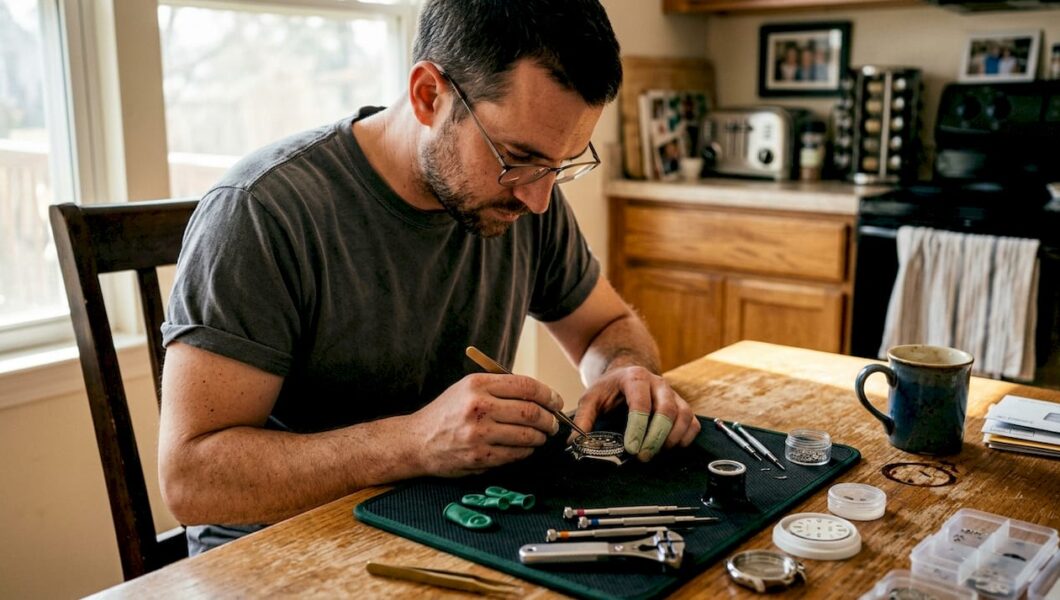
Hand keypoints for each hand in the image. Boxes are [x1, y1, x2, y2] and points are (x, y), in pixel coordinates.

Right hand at [408, 373, 562, 476]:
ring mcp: (479, 433)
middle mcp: (478, 406)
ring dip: (540, 437)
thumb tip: (539, 395)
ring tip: (540, 436)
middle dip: (549, 419)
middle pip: (531, 412)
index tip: (555, 401)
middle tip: (553, 423)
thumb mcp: (467, 388)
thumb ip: (499, 387)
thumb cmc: (446, 413)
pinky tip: (525, 447)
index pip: (525, 386)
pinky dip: (526, 451)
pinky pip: (515, 454)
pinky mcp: (480, 456)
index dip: (548, 394)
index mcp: (477, 384)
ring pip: (527, 435)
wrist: (417, 441)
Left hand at [571, 366, 699, 461]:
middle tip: (643, 456)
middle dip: (656, 436)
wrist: (627, 376)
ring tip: (657, 453)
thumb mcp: (592, 398)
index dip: (638, 427)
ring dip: (672, 438)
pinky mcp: (682, 406)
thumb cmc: (609, 390)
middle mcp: (658, 384)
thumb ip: (583, 418)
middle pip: (667, 409)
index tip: (630, 447)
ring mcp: (673, 394)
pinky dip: (686, 437)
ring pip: (683, 415)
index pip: (640, 402)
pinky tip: (671, 447)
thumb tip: (573, 443)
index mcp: (635, 378)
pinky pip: (693, 422)